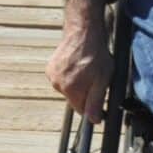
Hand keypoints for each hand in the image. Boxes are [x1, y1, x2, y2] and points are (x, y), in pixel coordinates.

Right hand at [48, 7, 113, 121]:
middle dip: (84, 93)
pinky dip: (68, 76)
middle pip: (74, 99)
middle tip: (93, 78)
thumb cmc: (96, 54)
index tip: (98, 95)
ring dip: (76, 84)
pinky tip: (76, 65)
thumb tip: (94, 120)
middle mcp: (58, 85)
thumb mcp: (103, 79)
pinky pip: (61, 79)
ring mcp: (52, 76)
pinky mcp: (50, 68)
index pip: (81, 110)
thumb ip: (96, 101)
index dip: (92, 105)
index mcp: (71, 90)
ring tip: (84, 69)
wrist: (83, 33)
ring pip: (67, 89)